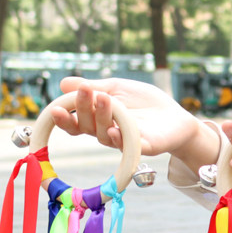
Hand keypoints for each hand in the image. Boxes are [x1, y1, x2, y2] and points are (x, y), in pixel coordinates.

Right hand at [48, 77, 214, 164]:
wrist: (176, 116)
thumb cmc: (145, 103)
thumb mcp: (118, 89)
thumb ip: (95, 87)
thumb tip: (63, 83)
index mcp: (99, 120)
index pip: (76, 122)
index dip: (64, 118)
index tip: (55, 108)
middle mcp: (107, 134)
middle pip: (87, 127)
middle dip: (83, 108)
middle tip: (86, 91)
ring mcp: (124, 143)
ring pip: (104, 135)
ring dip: (102, 116)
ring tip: (104, 98)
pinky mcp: (143, 148)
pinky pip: (127, 147)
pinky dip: (119, 139)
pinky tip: (113, 130)